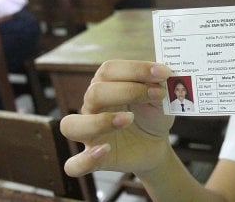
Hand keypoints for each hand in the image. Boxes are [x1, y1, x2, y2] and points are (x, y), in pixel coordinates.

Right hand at [60, 60, 174, 176]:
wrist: (156, 145)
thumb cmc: (152, 115)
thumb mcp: (160, 98)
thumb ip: (158, 85)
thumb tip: (160, 76)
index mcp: (105, 86)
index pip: (109, 70)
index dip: (136, 69)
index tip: (163, 73)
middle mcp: (92, 107)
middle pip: (94, 92)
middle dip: (128, 91)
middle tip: (156, 94)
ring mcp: (89, 134)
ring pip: (71, 125)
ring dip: (100, 121)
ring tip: (128, 119)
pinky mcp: (95, 160)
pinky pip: (75, 164)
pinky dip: (86, 159)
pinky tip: (106, 149)